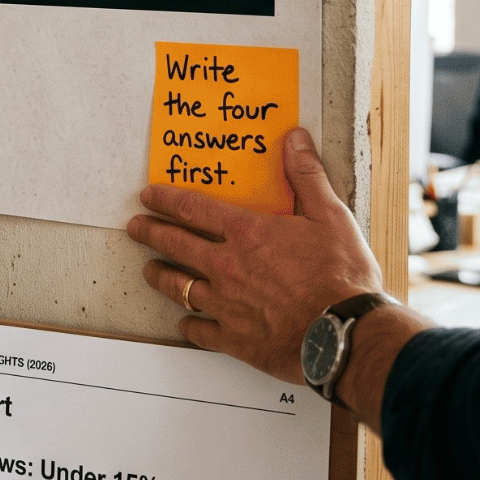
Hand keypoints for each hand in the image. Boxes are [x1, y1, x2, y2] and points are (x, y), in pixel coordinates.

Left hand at [126, 128, 384, 385]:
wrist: (343, 334)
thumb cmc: (339, 276)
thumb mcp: (330, 216)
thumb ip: (307, 176)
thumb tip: (294, 140)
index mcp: (246, 233)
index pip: (193, 209)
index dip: (166, 200)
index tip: (148, 196)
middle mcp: (227, 267)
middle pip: (175, 245)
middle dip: (150, 233)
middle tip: (135, 227)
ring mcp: (226, 304)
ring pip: (178, 287)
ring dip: (160, 277)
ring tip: (149, 270)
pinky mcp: (234, 338)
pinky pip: (199, 330)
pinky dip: (189, 324)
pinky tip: (185, 322)